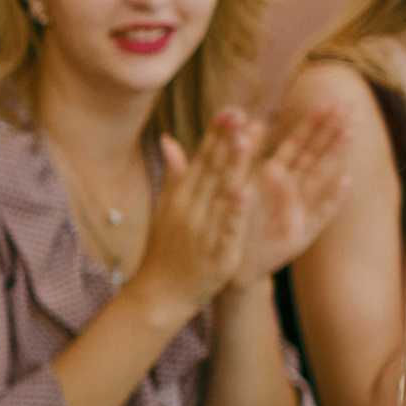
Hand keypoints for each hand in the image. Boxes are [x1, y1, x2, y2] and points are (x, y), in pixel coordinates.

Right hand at [129, 109, 257, 325]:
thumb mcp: (167, 210)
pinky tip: (245, 192)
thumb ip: (174, 175)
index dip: (215, 136)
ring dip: (232, 167)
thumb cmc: (166, 251)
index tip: (230, 110)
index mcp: (180, 199)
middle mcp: (189, 210)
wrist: (160, 295)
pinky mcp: (216, 254)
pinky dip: (235, 211)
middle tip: (238, 113)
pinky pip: (226, 229)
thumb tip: (170, 140)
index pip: (200, 161)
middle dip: (225, 141)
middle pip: (210, 171)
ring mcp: (202, 231)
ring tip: (244, 141)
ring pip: (220, 194)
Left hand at [229, 102, 350, 288]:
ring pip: (319, 177)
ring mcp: (299, 211)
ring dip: (335, 154)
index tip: (330, 100)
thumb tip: (246, 120)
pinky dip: (332, 197)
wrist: (228, 263)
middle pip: (314, 155)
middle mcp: (292, 191)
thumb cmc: (229, 224)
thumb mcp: (229, 185)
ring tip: (351, 131)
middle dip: (330, 130)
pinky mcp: (299, 234)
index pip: (298, 145)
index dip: (313, 124)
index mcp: (274, 177)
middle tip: (349, 105)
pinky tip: (347, 180)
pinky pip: (318, 213)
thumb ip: (237, 154)